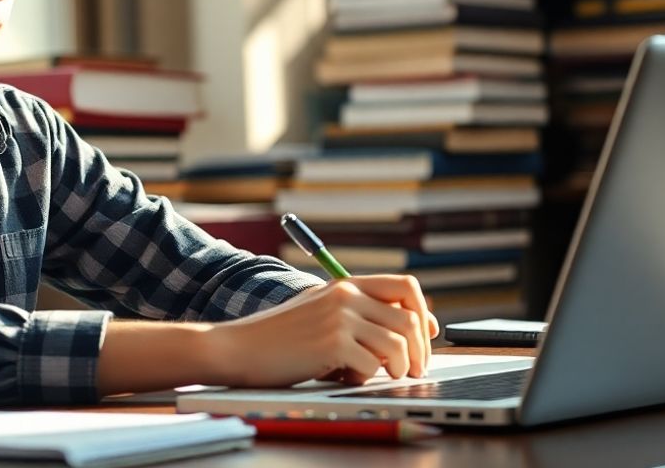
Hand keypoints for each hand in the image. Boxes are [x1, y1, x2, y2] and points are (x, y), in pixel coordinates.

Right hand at [203, 275, 438, 387]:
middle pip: (410, 318)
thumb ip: (358, 314)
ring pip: (398, 343)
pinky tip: (349, 379)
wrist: (238, 347)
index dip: (424, 313)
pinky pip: (373, 365)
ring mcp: (339, 318)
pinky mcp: (332, 344)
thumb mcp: (320, 312)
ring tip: (388, 376)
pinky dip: (369, 379)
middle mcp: (346, 296)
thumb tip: (411, 328)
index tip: (426, 335)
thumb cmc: (278, 337)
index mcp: (345, 285)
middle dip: (420, 349)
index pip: (405, 287)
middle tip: (413, 368)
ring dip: (400, 366)